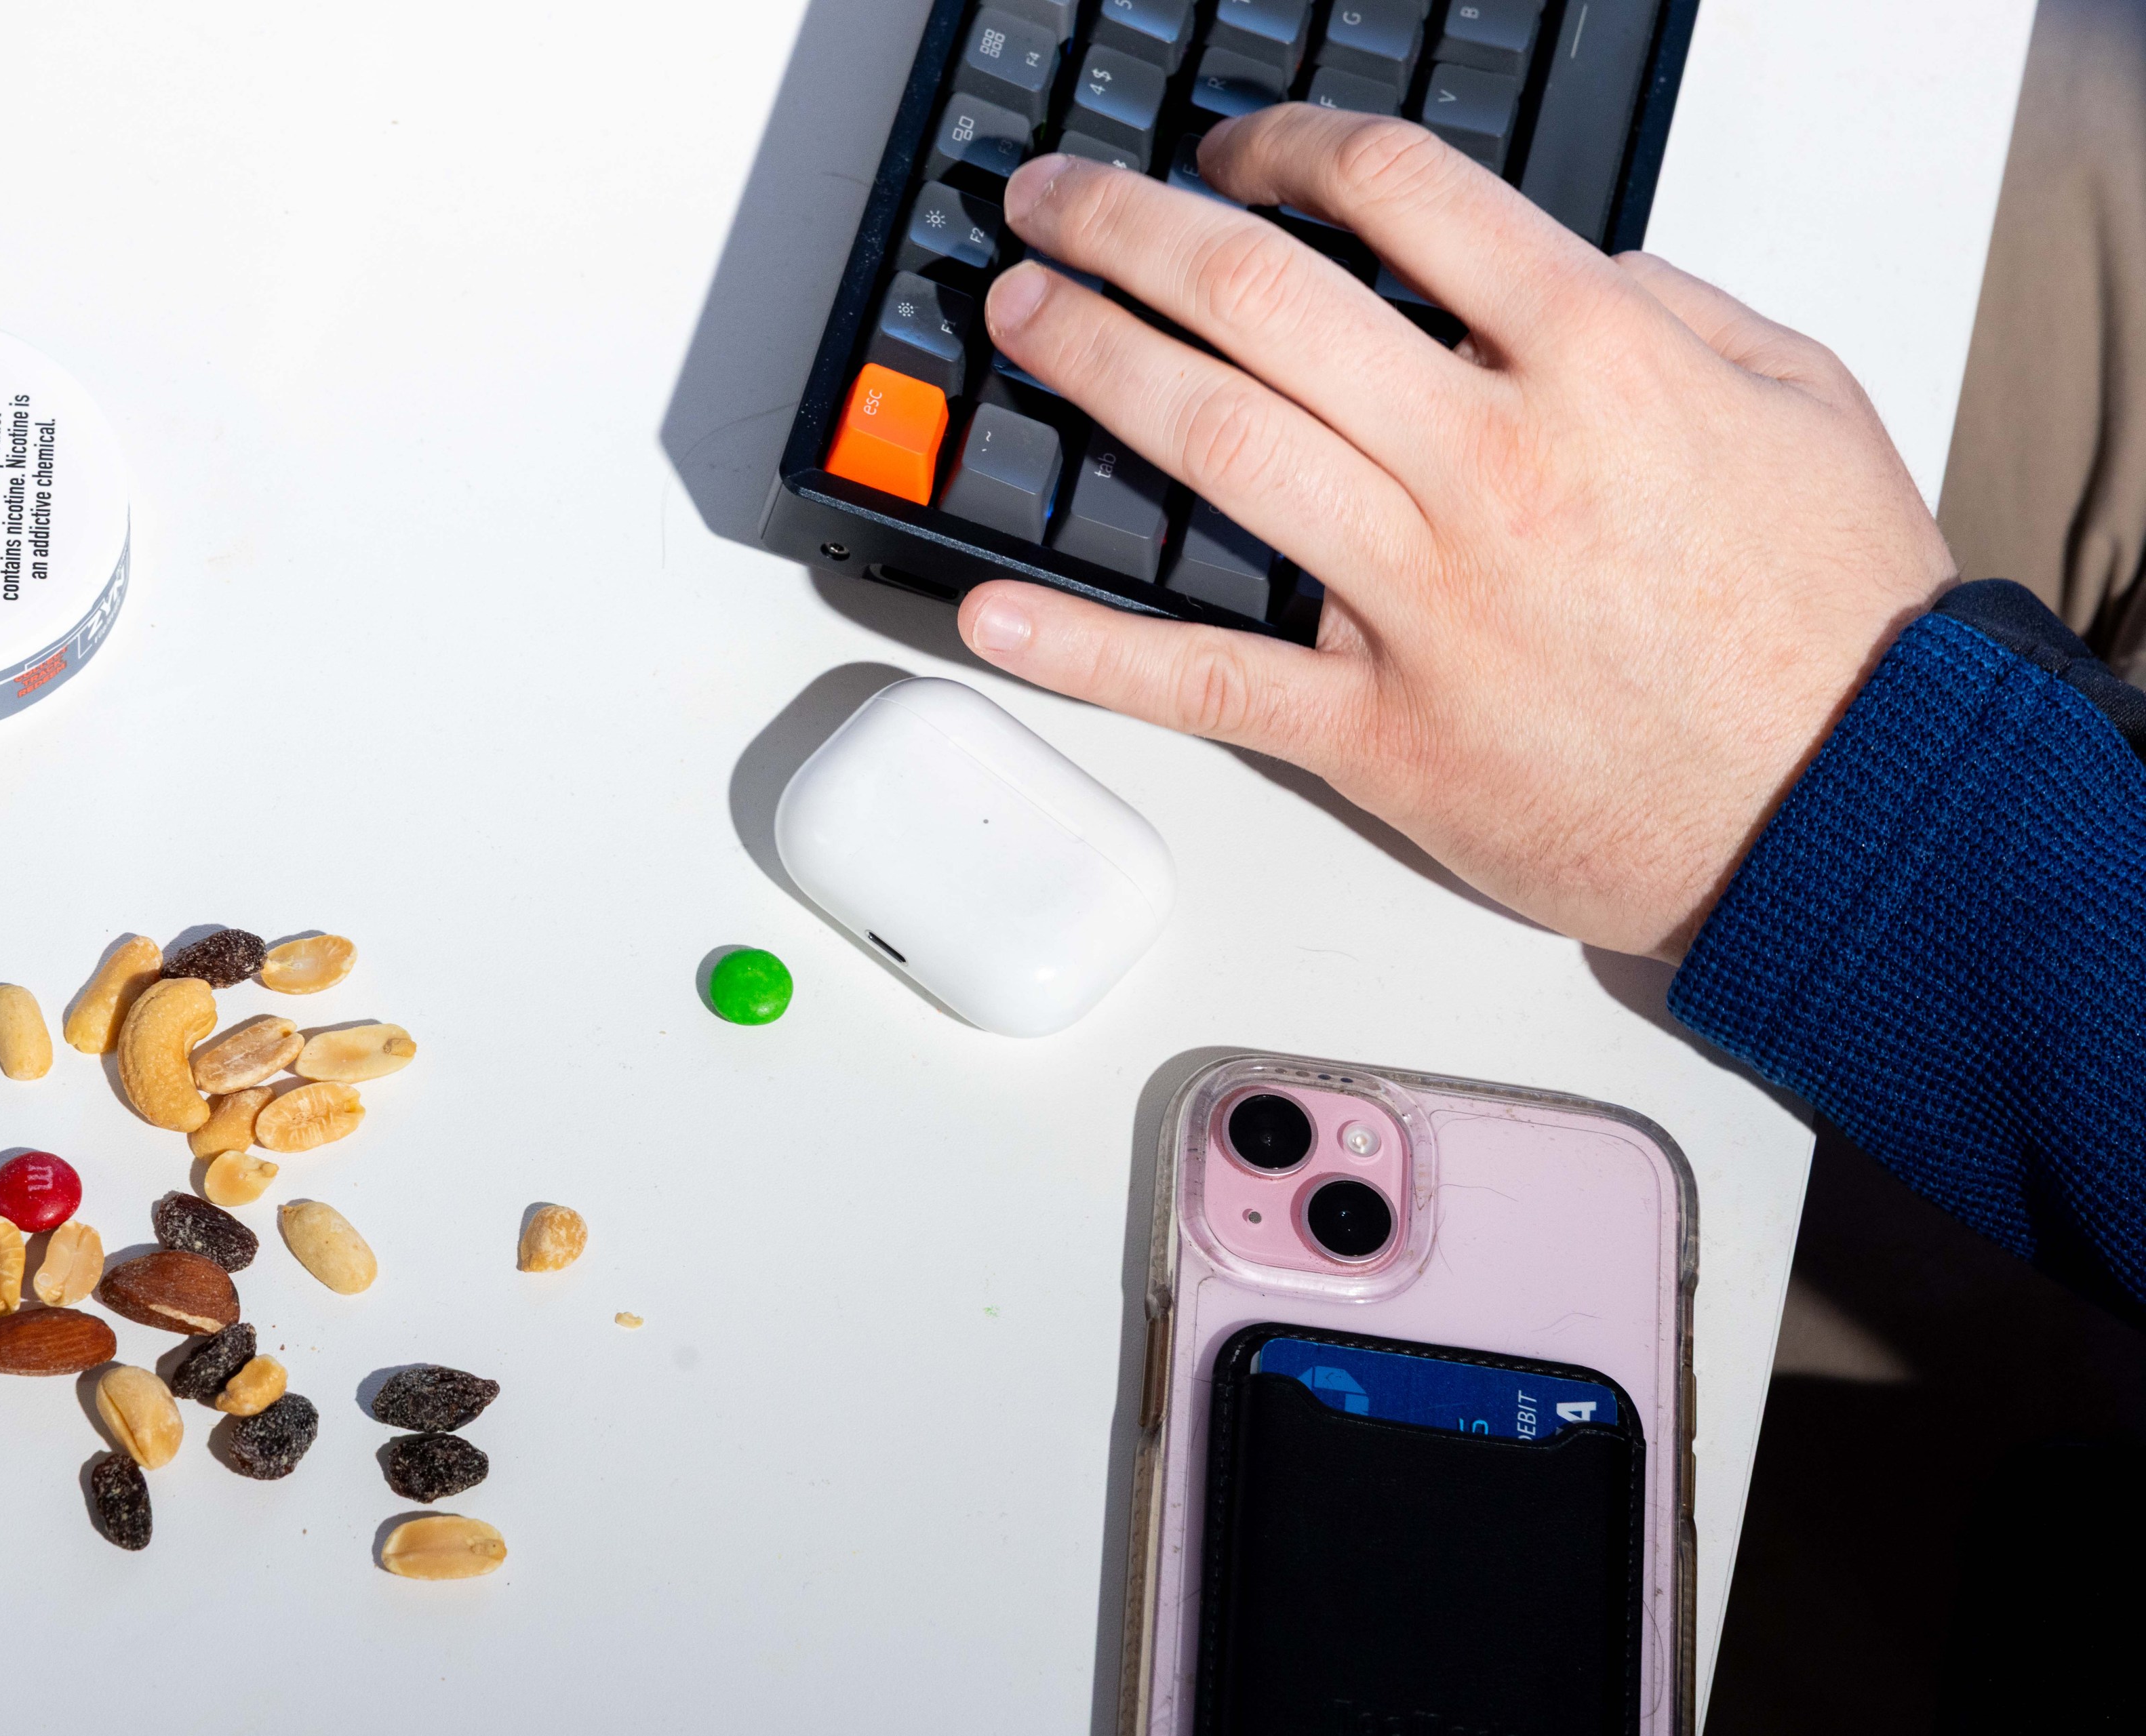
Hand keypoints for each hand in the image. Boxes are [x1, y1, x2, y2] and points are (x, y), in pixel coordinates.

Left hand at [956, 107, 1953, 960]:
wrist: (1855, 811)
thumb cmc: (1832, 615)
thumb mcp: (1797, 397)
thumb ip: (1663, 306)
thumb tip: (1538, 266)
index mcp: (1596, 362)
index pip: (1401, 193)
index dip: (1288, 147)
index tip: (1230, 153)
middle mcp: (1491, 465)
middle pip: (1262, 301)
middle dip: (1130, 230)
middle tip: (1050, 203)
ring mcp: (1424, 605)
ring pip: (1216, 448)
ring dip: (1092, 365)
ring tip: (1016, 315)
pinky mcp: (1383, 736)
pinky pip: (1205, 679)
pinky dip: (1086, 648)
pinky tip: (988, 608)